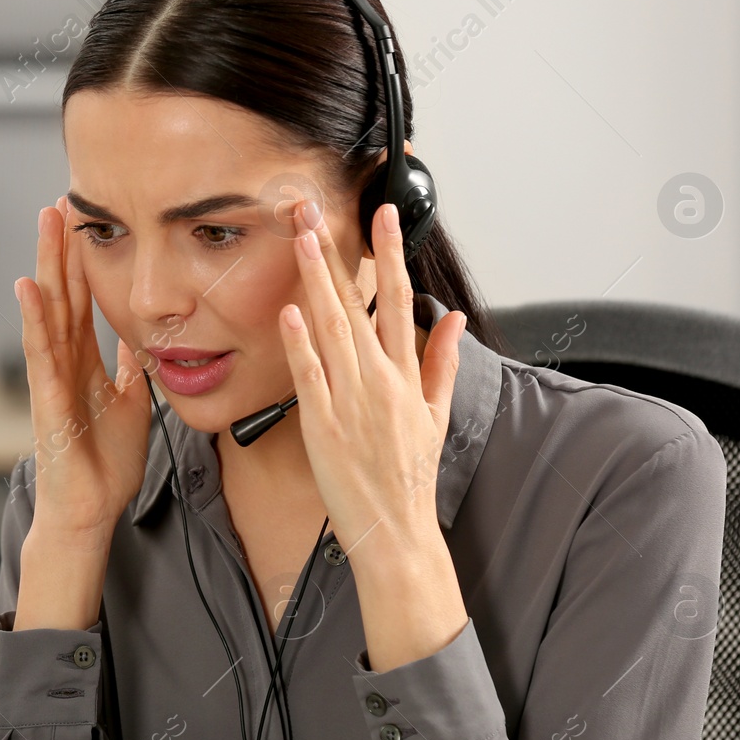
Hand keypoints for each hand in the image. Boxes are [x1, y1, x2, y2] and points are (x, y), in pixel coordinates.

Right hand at [13, 195, 150, 537]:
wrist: (90, 509)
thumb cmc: (106, 463)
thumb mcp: (131, 402)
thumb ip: (130, 368)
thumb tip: (141, 336)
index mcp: (85, 363)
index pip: (83, 301)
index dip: (84, 261)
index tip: (88, 219)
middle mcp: (64, 363)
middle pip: (62, 295)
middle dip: (62, 249)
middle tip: (61, 201)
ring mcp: (52, 379)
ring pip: (48, 313)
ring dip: (46, 266)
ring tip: (45, 224)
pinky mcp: (47, 401)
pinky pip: (41, 354)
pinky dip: (34, 320)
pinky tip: (28, 287)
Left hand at [281, 198, 465, 579]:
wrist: (394, 528)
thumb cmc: (410, 476)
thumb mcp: (437, 415)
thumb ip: (442, 362)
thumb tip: (451, 319)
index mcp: (406, 374)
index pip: (397, 298)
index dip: (388, 253)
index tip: (381, 214)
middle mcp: (379, 380)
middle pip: (355, 302)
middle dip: (333, 253)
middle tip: (313, 211)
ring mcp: (349, 400)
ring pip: (330, 328)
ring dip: (312, 281)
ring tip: (297, 240)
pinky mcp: (321, 424)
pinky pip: (308, 375)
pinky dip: (299, 343)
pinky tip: (288, 311)